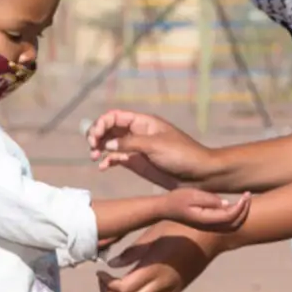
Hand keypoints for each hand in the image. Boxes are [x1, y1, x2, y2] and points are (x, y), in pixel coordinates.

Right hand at [87, 110, 219, 188]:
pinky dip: (106, 161)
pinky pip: (116, 158)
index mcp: (144, 122)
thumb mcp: (155, 146)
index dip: (101, 124)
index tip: (95, 138)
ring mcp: (136, 148)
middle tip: (92, 148)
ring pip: (109, 143)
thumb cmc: (182, 155)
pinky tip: (103, 167)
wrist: (199, 175)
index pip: (114, 116)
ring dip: (98, 148)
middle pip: (109, 128)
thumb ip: (129, 143)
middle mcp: (138, 133)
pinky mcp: (137, 162)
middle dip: (96, 135)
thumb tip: (106, 144)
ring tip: (95, 157)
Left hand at [97, 223, 224, 291]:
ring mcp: (171, 290)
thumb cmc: (180, 229)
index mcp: (154, 268)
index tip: (100, 272)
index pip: (122, 289)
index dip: (106, 284)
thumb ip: (131, 253)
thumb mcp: (153, 235)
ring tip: (115, 291)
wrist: (210, 236)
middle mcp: (162, 284)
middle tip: (104, 282)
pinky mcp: (177, 291)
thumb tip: (112, 265)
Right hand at [159, 188, 251, 232]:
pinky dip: (236, 215)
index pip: (231, 216)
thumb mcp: (193, 195)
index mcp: (206, 220)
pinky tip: (237, 203)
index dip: (241, 206)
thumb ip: (210, 200)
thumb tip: (227, 203)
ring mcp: (209, 227)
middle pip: (234, 223)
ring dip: (241, 213)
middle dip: (245, 209)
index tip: (246, 194)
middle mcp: (209, 227)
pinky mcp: (208, 224)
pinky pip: (227, 223)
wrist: (165, 208)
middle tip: (248, 195)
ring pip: (232, 225)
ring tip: (246, 198)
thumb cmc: (177, 199)